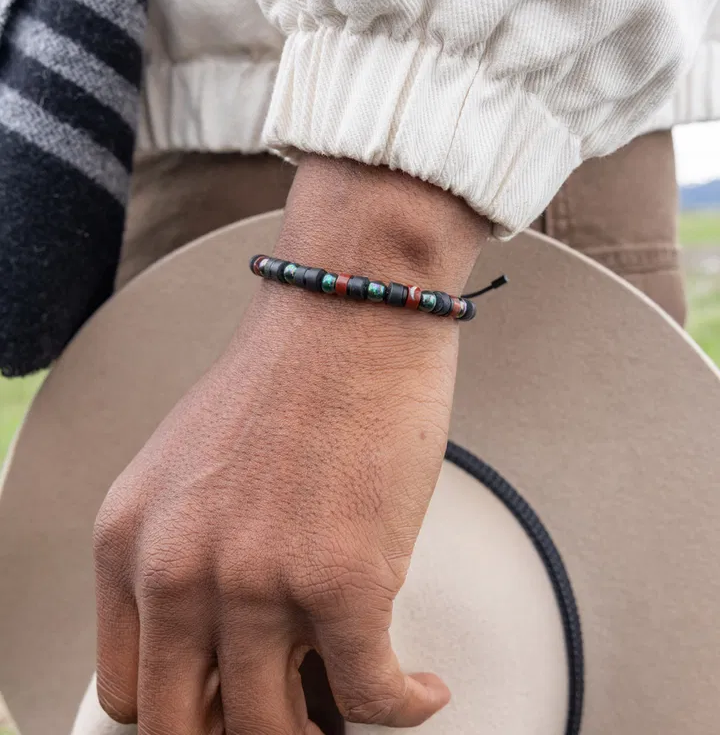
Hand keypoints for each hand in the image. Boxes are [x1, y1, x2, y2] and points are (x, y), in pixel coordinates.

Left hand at [93, 157, 487, 732]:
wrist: (350, 306)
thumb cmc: (290, 373)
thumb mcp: (194, 469)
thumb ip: (189, 554)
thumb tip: (235, 639)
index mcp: (130, 539)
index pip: (127, 688)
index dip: (185, 712)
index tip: (227, 709)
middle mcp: (178, 567)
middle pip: (187, 727)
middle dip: (246, 732)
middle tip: (292, 717)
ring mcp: (257, 580)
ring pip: (276, 730)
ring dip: (324, 729)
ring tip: (354, 702)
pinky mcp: (343, 581)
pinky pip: (370, 698)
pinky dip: (402, 706)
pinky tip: (419, 688)